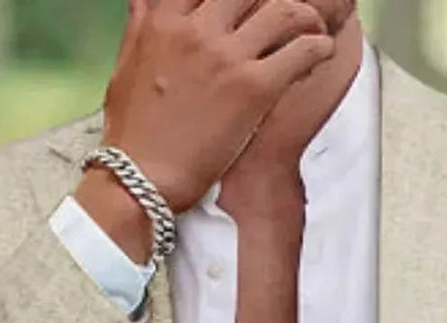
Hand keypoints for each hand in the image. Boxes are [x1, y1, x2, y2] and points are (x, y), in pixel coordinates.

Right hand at [96, 0, 336, 215]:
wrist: (139, 182)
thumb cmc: (131, 134)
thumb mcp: (125, 65)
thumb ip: (141, 25)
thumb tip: (143, 1)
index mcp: (164, 19)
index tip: (248, 4)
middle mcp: (197, 29)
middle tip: (286, 15)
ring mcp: (226, 58)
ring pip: (284, 10)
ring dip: (306, 17)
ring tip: (313, 29)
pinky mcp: (253, 89)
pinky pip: (302, 51)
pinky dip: (318, 48)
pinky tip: (321, 53)